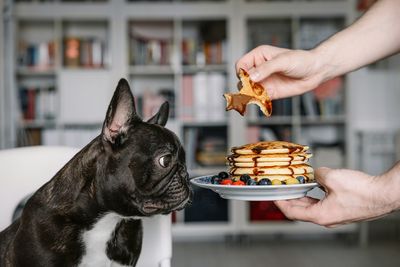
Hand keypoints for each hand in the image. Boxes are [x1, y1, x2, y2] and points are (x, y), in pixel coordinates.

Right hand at [235, 45, 330, 99]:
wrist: (315, 72)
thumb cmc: (301, 60)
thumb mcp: (283, 61)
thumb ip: (266, 68)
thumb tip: (251, 77)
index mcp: (258, 56)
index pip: (241, 65)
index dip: (242, 73)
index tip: (249, 79)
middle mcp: (258, 69)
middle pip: (242, 79)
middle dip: (245, 86)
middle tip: (254, 89)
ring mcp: (263, 81)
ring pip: (247, 91)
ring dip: (250, 95)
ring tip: (258, 96)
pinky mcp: (269, 92)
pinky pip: (257, 99)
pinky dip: (257, 101)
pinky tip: (262, 100)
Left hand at [274, 167, 397, 226]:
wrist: (384, 194)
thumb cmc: (363, 191)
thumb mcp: (331, 177)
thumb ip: (317, 175)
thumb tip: (315, 174)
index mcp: (320, 215)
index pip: (292, 212)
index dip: (280, 203)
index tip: (272, 197)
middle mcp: (326, 218)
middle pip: (301, 210)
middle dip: (290, 198)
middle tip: (281, 189)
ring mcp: (335, 215)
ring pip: (312, 206)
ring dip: (302, 196)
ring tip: (295, 186)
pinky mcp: (342, 210)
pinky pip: (322, 203)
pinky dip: (314, 195)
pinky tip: (313, 186)